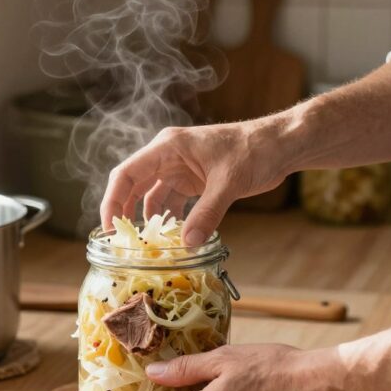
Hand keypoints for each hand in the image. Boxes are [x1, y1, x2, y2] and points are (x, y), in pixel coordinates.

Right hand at [100, 120, 290, 245]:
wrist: (280, 145)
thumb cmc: (254, 151)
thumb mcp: (228, 183)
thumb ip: (207, 213)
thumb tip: (187, 244)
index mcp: (168, 147)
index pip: (127, 173)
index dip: (113, 200)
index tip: (110, 228)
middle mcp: (168, 156)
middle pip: (134, 185)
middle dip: (126, 213)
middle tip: (122, 243)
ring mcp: (180, 168)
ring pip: (152, 196)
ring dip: (150, 219)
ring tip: (147, 245)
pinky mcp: (194, 180)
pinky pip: (172, 202)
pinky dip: (170, 219)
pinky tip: (172, 238)